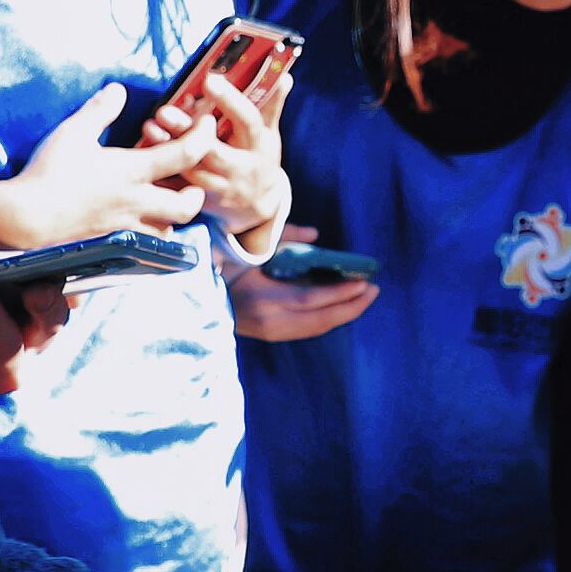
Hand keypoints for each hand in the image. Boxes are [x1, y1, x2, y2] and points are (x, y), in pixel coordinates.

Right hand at [0, 83, 211, 246]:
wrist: (26, 218)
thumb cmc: (48, 172)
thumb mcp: (73, 132)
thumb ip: (99, 111)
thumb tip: (117, 90)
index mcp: (131, 171)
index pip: (184, 155)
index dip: (203, 137)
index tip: (207, 123)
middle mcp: (135, 201)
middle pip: (186, 206)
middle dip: (198, 192)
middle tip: (192, 178)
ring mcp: (123, 225)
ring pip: (167, 230)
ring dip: (174, 216)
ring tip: (166, 200)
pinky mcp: (109, 240)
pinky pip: (142, 243)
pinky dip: (150, 233)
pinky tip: (139, 221)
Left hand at [151, 66, 289, 253]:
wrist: (258, 206)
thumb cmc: (260, 158)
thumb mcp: (269, 133)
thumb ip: (272, 105)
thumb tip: (284, 76)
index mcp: (260, 146)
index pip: (248, 121)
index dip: (230, 101)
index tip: (209, 80)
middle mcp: (242, 168)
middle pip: (213, 151)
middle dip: (188, 131)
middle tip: (164, 111)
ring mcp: (222, 188)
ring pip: (192, 171)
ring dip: (168, 150)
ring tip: (149, 128)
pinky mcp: (204, 201)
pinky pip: (180, 188)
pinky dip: (163, 171)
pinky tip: (147, 153)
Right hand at [225, 223, 375, 342]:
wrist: (197, 297)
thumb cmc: (223, 264)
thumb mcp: (250, 247)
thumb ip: (283, 238)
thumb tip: (316, 236)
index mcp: (263, 296)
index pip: (310, 299)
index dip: (340, 293)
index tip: (364, 282)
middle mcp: (269, 320)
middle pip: (319, 320)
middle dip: (351, 307)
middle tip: (374, 290)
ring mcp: (269, 331)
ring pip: (315, 329)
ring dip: (342, 315)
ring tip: (363, 299)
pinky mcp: (270, 335)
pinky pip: (306, 330)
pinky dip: (326, 319)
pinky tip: (340, 308)